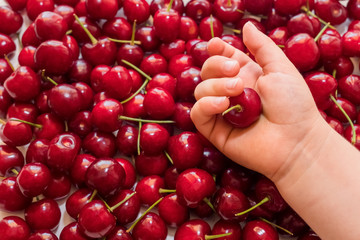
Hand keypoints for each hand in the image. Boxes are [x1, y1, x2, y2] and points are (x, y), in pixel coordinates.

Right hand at [190, 22, 324, 181]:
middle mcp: (231, 92)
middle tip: (234, 71)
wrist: (296, 142)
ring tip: (237, 91)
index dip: (217, 50)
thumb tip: (246, 26)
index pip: (222, 58)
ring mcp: (222, 112)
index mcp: (246, 76)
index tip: (217, 44)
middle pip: (207, 71)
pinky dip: (205, 104)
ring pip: (200, 90)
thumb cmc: (294, 105)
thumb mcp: (280, 68)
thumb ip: (261, 47)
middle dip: (216, 65)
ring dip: (214, 85)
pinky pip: (197, 113)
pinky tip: (222, 103)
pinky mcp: (215, 130)